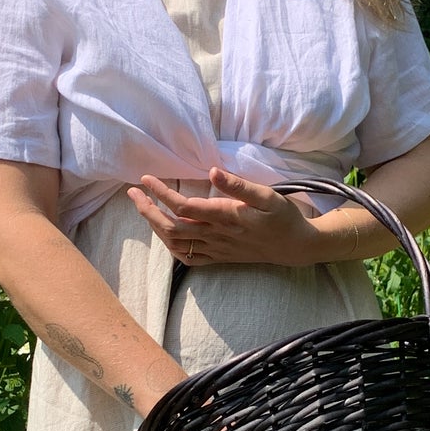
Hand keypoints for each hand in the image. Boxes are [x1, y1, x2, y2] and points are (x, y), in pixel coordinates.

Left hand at [126, 167, 325, 266]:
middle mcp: (216, 236)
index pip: (183, 207)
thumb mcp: (267, 195)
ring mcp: (216, 250)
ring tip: (144, 208)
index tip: (146, 179)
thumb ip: (238, 186)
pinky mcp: (219, 258)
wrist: (295, 247)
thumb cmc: (283, 217)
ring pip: (175, 243)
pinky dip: (171, 246)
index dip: (161, 193)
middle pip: (171, 227)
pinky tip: (165, 234)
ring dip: (155, 227)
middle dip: (148, 210)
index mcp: (225, 217)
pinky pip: (188, 258)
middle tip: (134, 192)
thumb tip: (211, 172)